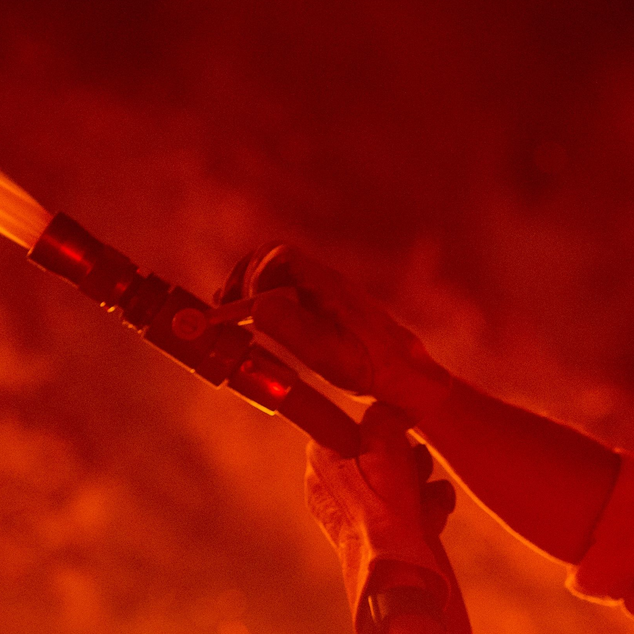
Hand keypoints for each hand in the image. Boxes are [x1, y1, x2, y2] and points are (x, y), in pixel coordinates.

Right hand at [227, 244, 454, 424]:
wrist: (410, 379)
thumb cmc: (375, 369)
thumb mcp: (331, 355)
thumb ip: (295, 329)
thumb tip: (257, 304)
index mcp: (328, 285)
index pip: (279, 254)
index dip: (251, 271)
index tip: (237, 302)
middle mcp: (327, 284)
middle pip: (274, 261)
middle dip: (244, 278)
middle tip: (224, 308)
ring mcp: (328, 297)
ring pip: (280, 279)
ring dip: (253, 293)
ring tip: (231, 317)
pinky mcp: (328, 313)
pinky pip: (290, 297)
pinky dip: (268, 307)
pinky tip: (258, 328)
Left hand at [306, 402, 454, 633]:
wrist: (395, 575)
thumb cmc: (383, 508)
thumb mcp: (384, 444)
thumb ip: (383, 415)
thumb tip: (387, 408)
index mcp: (320, 463)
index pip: (347, 426)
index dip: (380, 428)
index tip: (399, 434)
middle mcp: (331, 489)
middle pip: (379, 456)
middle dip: (410, 461)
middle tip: (418, 467)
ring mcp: (353, 516)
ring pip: (399, 484)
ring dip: (424, 488)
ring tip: (429, 500)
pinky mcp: (377, 538)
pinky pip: (406, 512)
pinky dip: (424, 513)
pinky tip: (432, 520)